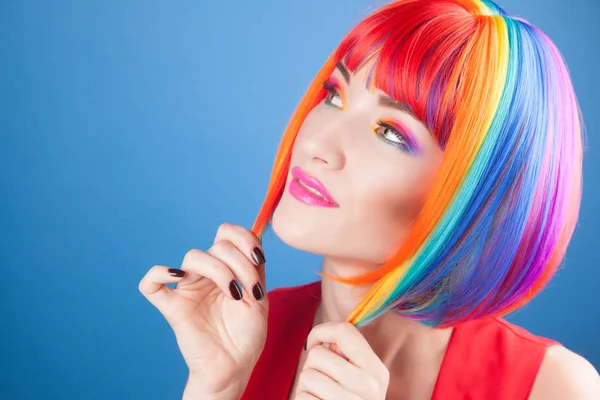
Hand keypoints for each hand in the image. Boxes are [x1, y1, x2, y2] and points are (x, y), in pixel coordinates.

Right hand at [138, 222, 268, 395]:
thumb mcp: (259, 295)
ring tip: (235, 295)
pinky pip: (150, 285)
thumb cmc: (248, 333)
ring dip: (221, 270)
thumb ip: (254, 267)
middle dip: (240, 264)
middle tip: (251, 291)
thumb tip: (253, 240)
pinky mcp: (173, 307)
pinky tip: (177, 275)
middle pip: (217, 245)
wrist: (236, 365)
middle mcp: (207, 274)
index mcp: (227, 267)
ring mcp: (188, 289)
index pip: (227, 234)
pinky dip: (158, 274)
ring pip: (194, 256)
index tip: (259, 258)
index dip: (244, 238)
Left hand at [294, 321, 389, 399]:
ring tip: (317, 396)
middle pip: (318, 354)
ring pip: (307, 375)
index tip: (314, 344)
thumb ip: (346, 356)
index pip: (344, 330)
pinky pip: (302, 397)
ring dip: (305, 386)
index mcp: (376, 370)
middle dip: (311, 366)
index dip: (321, 332)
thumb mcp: (360, 380)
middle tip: (320, 382)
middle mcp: (369, 385)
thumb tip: (322, 337)